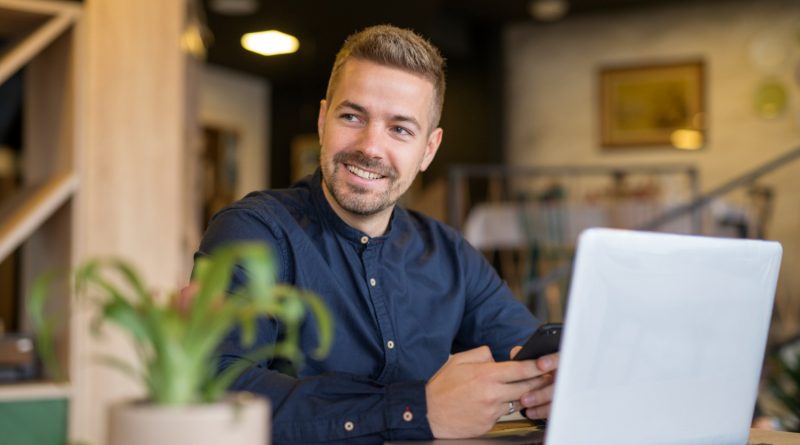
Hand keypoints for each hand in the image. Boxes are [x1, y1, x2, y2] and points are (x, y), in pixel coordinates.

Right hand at [425, 346, 552, 438]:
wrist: (428, 413)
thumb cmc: (441, 387)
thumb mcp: (459, 360)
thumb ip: (482, 354)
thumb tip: (497, 357)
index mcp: (486, 375)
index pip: (521, 370)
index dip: (537, 366)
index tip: (546, 363)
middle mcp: (492, 394)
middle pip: (527, 388)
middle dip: (537, 381)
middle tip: (543, 376)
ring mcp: (492, 412)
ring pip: (516, 401)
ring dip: (519, 395)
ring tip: (514, 389)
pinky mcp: (489, 424)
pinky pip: (503, 413)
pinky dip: (503, 407)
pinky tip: (493, 402)